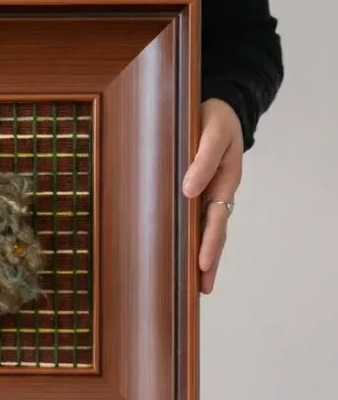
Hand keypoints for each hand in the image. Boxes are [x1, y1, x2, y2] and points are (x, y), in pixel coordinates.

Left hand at [182, 98, 242, 294]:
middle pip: (214, 234)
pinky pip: (188, 218)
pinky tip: (174, 254)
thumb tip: (189, 190)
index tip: (203, 264)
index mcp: (225, 182)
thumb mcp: (213, 132)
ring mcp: (205, 195)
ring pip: (202, 231)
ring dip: (197, 256)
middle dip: (208, 262)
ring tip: (191, 286)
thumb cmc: (214, 119)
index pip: (217, 220)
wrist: (213, 110)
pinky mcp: (192, 193)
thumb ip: (204, 158)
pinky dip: (184, 237)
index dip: (210, 243)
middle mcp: (216, 194)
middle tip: (201, 290)